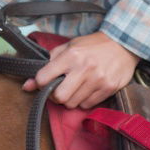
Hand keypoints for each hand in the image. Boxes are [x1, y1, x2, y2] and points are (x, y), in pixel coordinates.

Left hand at [21, 31, 139, 108]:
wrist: (122, 44)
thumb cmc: (91, 45)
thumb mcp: (68, 46)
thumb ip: (47, 64)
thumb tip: (27, 85)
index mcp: (71, 55)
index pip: (44, 78)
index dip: (40, 83)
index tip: (43, 82)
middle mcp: (84, 69)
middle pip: (59, 97)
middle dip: (54, 96)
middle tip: (58, 90)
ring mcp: (98, 80)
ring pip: (73, 103)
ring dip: (70, 99)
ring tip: (74, 88)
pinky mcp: (109, 89)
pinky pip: (87, 105)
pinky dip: (83, 101)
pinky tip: (86, 90)